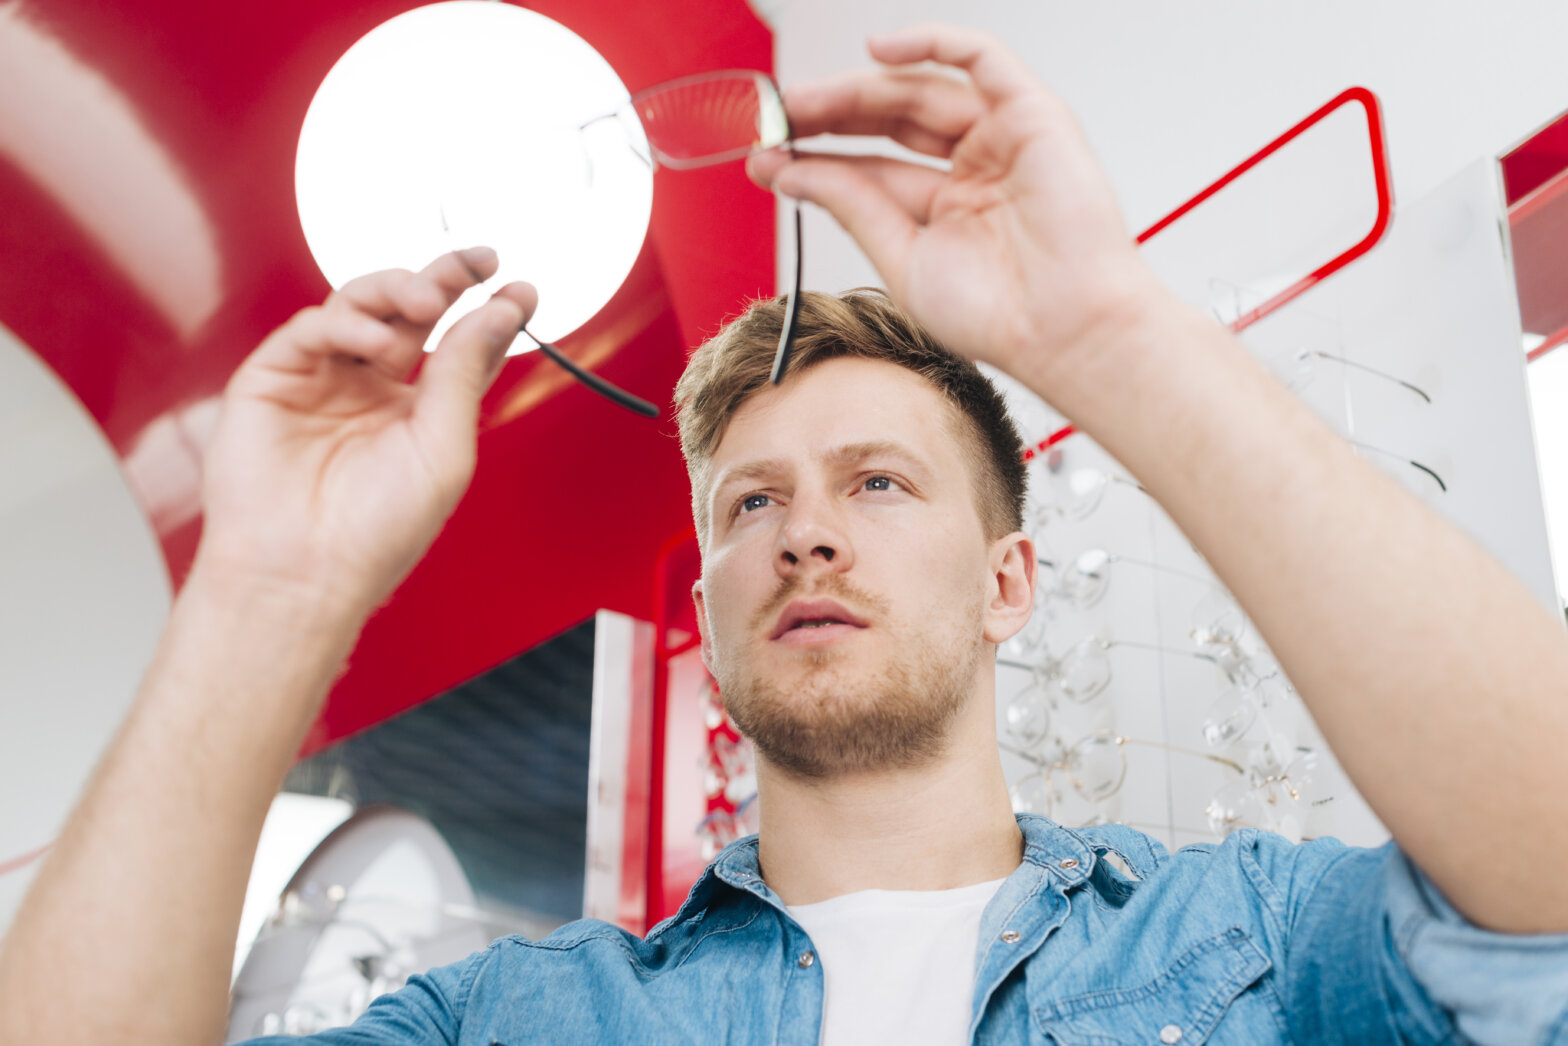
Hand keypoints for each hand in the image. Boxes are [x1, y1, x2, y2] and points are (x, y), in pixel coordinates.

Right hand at [196, 248, 535, 614]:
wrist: (304, 572)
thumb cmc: (375, 533)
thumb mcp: (445, 446)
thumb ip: (465, 372)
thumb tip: (498, 312)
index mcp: (414, 411)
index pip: (457, 346)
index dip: (488, 313)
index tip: (521, 288)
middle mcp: (368, 389)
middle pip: (410, 312)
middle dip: (445, 277)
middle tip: (478, 259)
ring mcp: (321, 380)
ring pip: (362, 305)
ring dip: (400, 289)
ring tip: (429, 300)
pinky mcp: (272, 377)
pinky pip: (314, 326)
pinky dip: (351, 325)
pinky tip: (379, 346)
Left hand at [749, 24, 1157, 383]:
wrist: (1062, 330)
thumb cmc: (999, 315)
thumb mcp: (902, 258)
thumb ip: (853, 206)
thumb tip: (792, 172)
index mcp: (945, 208)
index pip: (869, 168)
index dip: (816, 158)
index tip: (766, 156)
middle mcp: (974, 167)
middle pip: (889, 119)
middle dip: (829, 115)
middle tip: (777, 118)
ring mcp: (1003, 137)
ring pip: (921, 89)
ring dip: (858, 87)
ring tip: (804, 101)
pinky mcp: (1033, 113)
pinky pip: (981, 57)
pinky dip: (931, 42)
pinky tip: (876, 51)